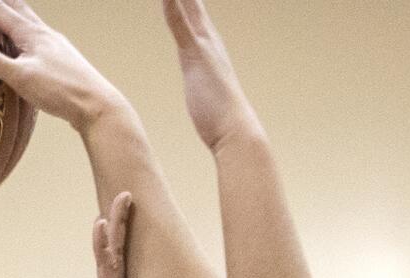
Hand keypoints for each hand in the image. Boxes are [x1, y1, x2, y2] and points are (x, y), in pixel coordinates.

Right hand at [0, 0, 123, 133]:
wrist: (97, 106)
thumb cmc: (60, 90)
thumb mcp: (21, 77)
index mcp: (31, 33)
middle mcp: (44, 34)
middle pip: (18, 8)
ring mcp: (56, 46)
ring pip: (31, 23)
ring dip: (15, 14)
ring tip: (6, 12)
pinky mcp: (63, 62)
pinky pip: (40, 41)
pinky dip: (27, 35)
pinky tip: (29, 46)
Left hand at [49, 193, 138, 277]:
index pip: (105, 268)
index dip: (106, 244)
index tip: (107, 221)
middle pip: (115, 254)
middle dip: (119, 225)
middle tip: (124, 196)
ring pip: (115, 254)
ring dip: (118, 224)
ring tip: (123, 196)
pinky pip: (109, 268)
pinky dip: (107, 245)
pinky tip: (103, 222)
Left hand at [162, 0, 258, 151]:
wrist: (237, 132)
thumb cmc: (220, 119)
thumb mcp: (203, 88)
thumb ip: (201, 79)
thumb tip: (201, 77)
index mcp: (208, 44)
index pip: (192, 8)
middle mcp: (208, 38)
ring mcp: (203, 43)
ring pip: (186, 2)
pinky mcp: (195, 53)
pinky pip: (179, 20)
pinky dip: (171, 3)